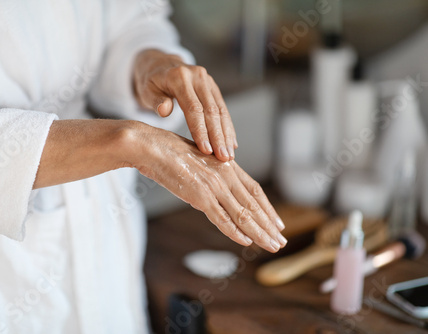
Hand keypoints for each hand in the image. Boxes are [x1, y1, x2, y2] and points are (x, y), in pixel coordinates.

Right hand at [129, 122, 285, 251]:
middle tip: (281, 241)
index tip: (278, 223)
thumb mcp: (199, 160)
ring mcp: (214, 186)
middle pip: (253, 205)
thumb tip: (218, 188)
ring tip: (273, 245)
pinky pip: (221, 218)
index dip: (268, 208)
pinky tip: (246, 241)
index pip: (255, 191)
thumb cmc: (170, 151)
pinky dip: (235, 231)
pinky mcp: (199, 196)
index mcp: (227, 165)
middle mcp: (225, 175)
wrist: (152, 146)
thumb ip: (212, 173)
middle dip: (269, 225)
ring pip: (242, 214)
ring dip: (260, 232)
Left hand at [133, 49, 236, 161]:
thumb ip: (155, 100)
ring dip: (226, 134)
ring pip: (221, 111)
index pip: (194, 108)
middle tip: (223, 158)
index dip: (201, 130)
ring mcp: (208, 81)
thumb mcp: (146, 90)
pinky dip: (227, 127)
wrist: (160, 64)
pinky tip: (232, 143)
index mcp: (180, 77)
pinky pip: (223, 109)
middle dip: (218, 136)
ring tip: (229, 155)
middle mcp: (197, 76)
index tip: (206, 150)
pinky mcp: (213, 87)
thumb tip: (165, 111)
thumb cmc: (151, 82)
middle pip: (211, 111)